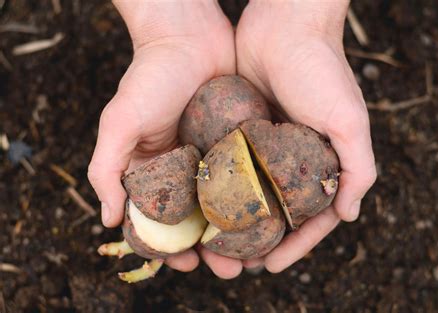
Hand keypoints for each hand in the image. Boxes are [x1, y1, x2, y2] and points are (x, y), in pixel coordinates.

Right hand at [88, 0, 234, 271]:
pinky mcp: (239, 140)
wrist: (188, 35)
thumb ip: (106, 169)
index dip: (172, 246)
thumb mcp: (119, 122)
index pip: (162, 220)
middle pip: (200, 219)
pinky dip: (258, 199)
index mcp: (154, 170)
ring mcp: (214, 155)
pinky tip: (272, 217)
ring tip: (256, 255)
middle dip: (214, 248)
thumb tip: (109, 220)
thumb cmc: (149, 76)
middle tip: (231, 270)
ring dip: (240, 233)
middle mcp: (185, 167)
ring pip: (229, 204)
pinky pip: (250, 175)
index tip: (189, 264)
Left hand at [233, 1, 376, 272]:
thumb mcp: (349, 119)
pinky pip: (229, 167)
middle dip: (259, 241)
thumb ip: (359, 167)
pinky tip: (202, 206)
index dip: (294, 245)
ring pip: (249, 194)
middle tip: (236, 264)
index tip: (270, 266)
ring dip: (235, 221)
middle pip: (276, 212)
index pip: (311, 217)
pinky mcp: (241, 131)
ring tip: (214, 244)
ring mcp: (266, 146)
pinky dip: (219, 189)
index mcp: (324, 161)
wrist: (284, 24)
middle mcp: (295, 158)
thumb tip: (350, 215)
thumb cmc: (322, 69)